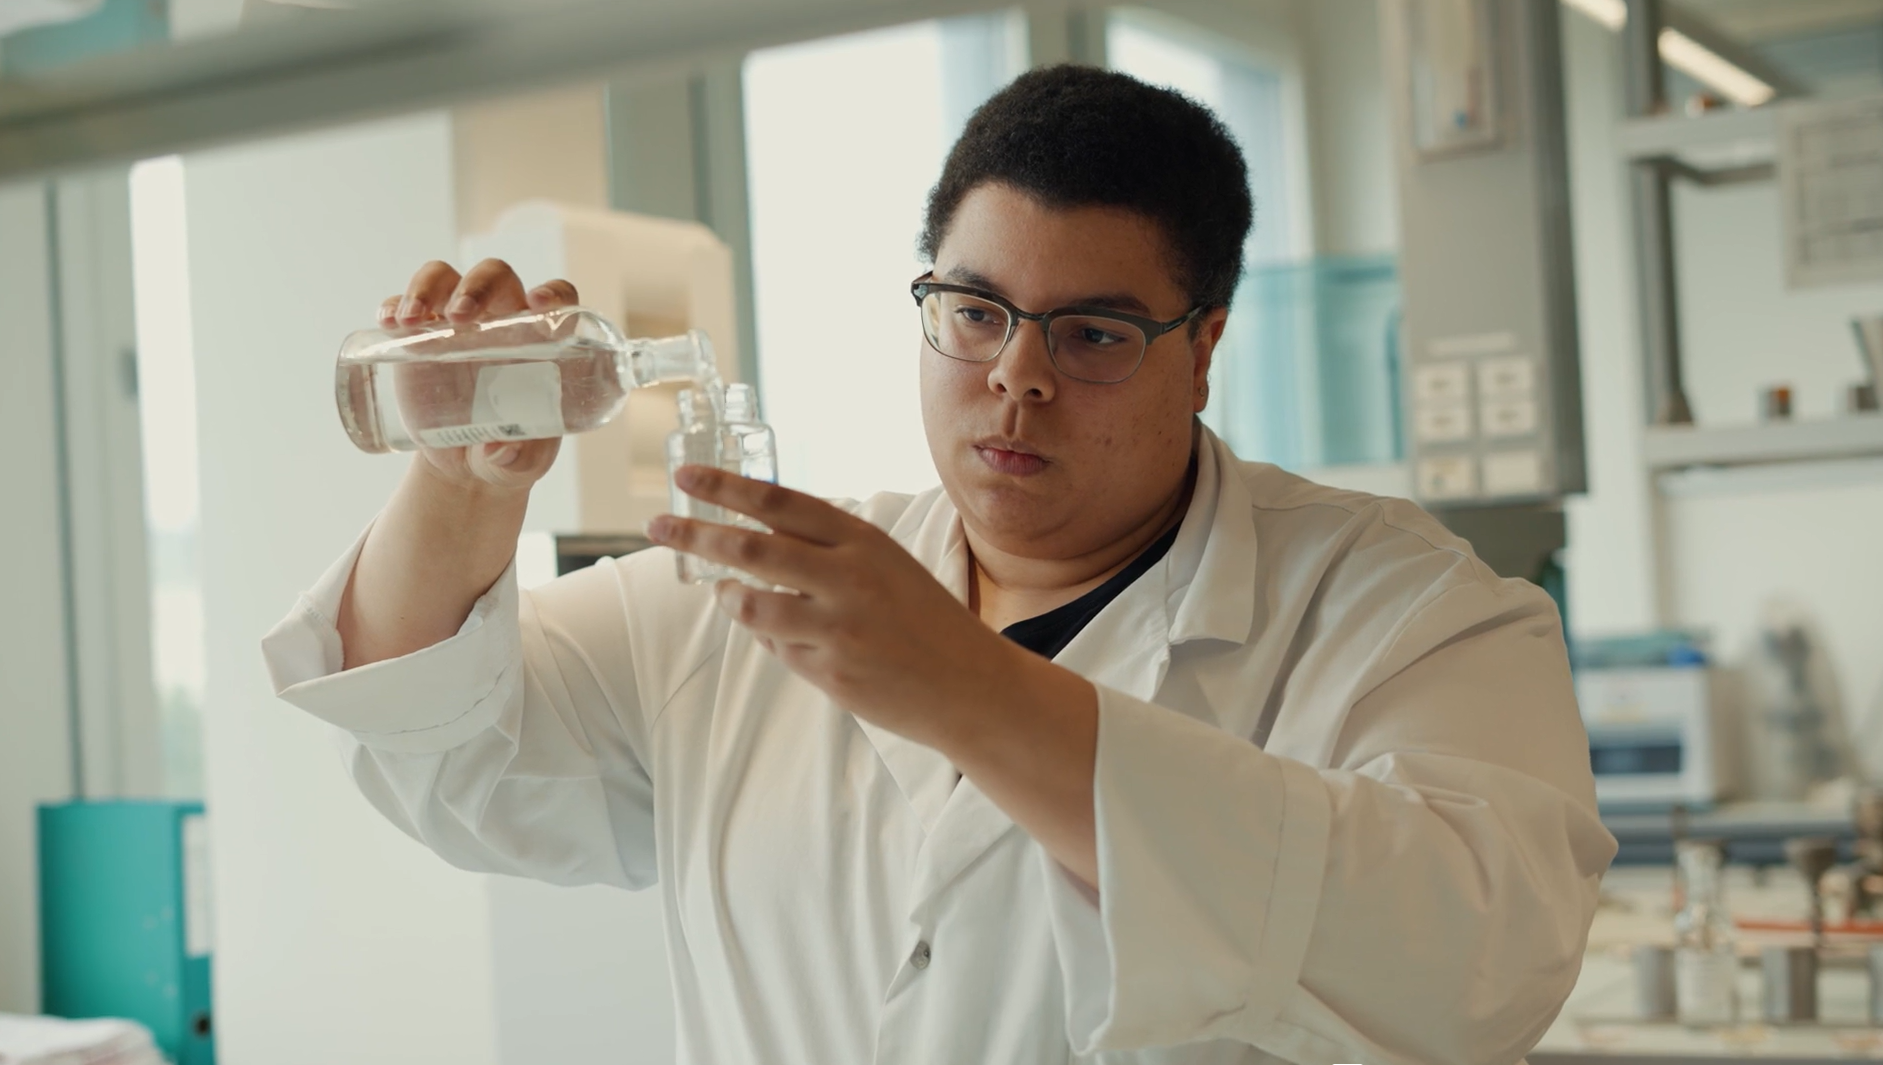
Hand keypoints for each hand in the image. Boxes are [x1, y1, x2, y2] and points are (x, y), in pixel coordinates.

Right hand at [377, 258, 578, 492]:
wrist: (465, 466)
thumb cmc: (510, 456)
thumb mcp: (521, 465)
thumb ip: (517, 459)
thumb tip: (499, 451)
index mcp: (541, 343)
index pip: (557, 300)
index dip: (552, 293)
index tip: (537, 303)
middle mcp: (501, 323)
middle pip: (494, 277)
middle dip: (476, 286)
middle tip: (459, 318)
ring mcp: (456, 324)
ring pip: (445, 278)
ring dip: (428, 287)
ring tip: (411, 320)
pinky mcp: (419, 337)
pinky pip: (404, 304)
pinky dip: (394, 304)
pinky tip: (389, 323)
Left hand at [645, 466, 1043, 751]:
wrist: (968, 683)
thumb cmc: (923, 616)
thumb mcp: (885, 562)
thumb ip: (827, 548)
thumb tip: (757, 536)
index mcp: (861, 540)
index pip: (778, 502)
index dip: (726, 487)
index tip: (687, 478)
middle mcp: (846, 578)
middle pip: (750, 548)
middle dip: (695, 533)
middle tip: (656, 525)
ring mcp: (836, 628)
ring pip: (751, 605)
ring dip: (729, 597)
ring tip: (723, 594)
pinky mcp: (830, 672)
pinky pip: (777, 648)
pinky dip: (771, 637)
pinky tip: (785, 634)